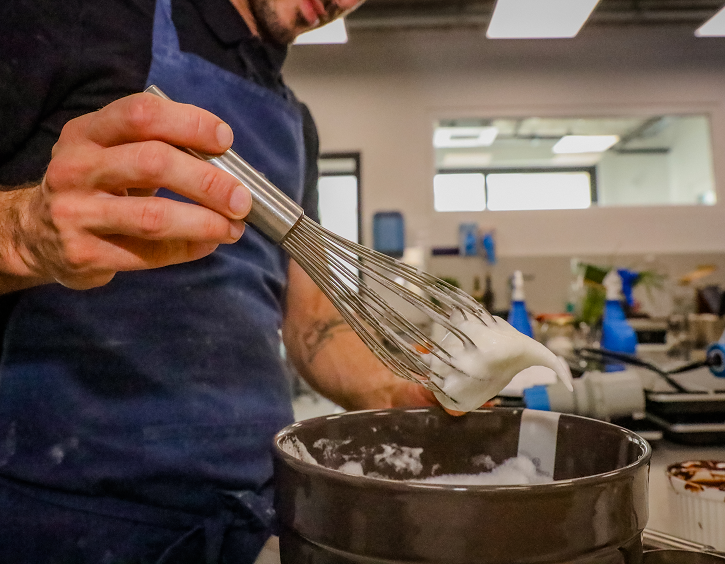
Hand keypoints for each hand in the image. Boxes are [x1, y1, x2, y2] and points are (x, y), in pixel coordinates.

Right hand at [4, 92, 250, 289]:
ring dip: (204, 222)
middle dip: (208, 181)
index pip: (141, 114)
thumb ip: (158, 149)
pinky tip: (209, 243)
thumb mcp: (111, 153)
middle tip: (241, 199)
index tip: (225, 139)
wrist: (37, 233)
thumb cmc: (96, 186)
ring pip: (153, 216)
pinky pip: (149, 254)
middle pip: (154, 163)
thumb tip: (227, 166)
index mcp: (87, 133)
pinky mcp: (85, 254)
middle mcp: (76, 168)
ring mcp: (76, 213)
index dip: (189, 123)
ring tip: (233, 227)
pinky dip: (188, 249)